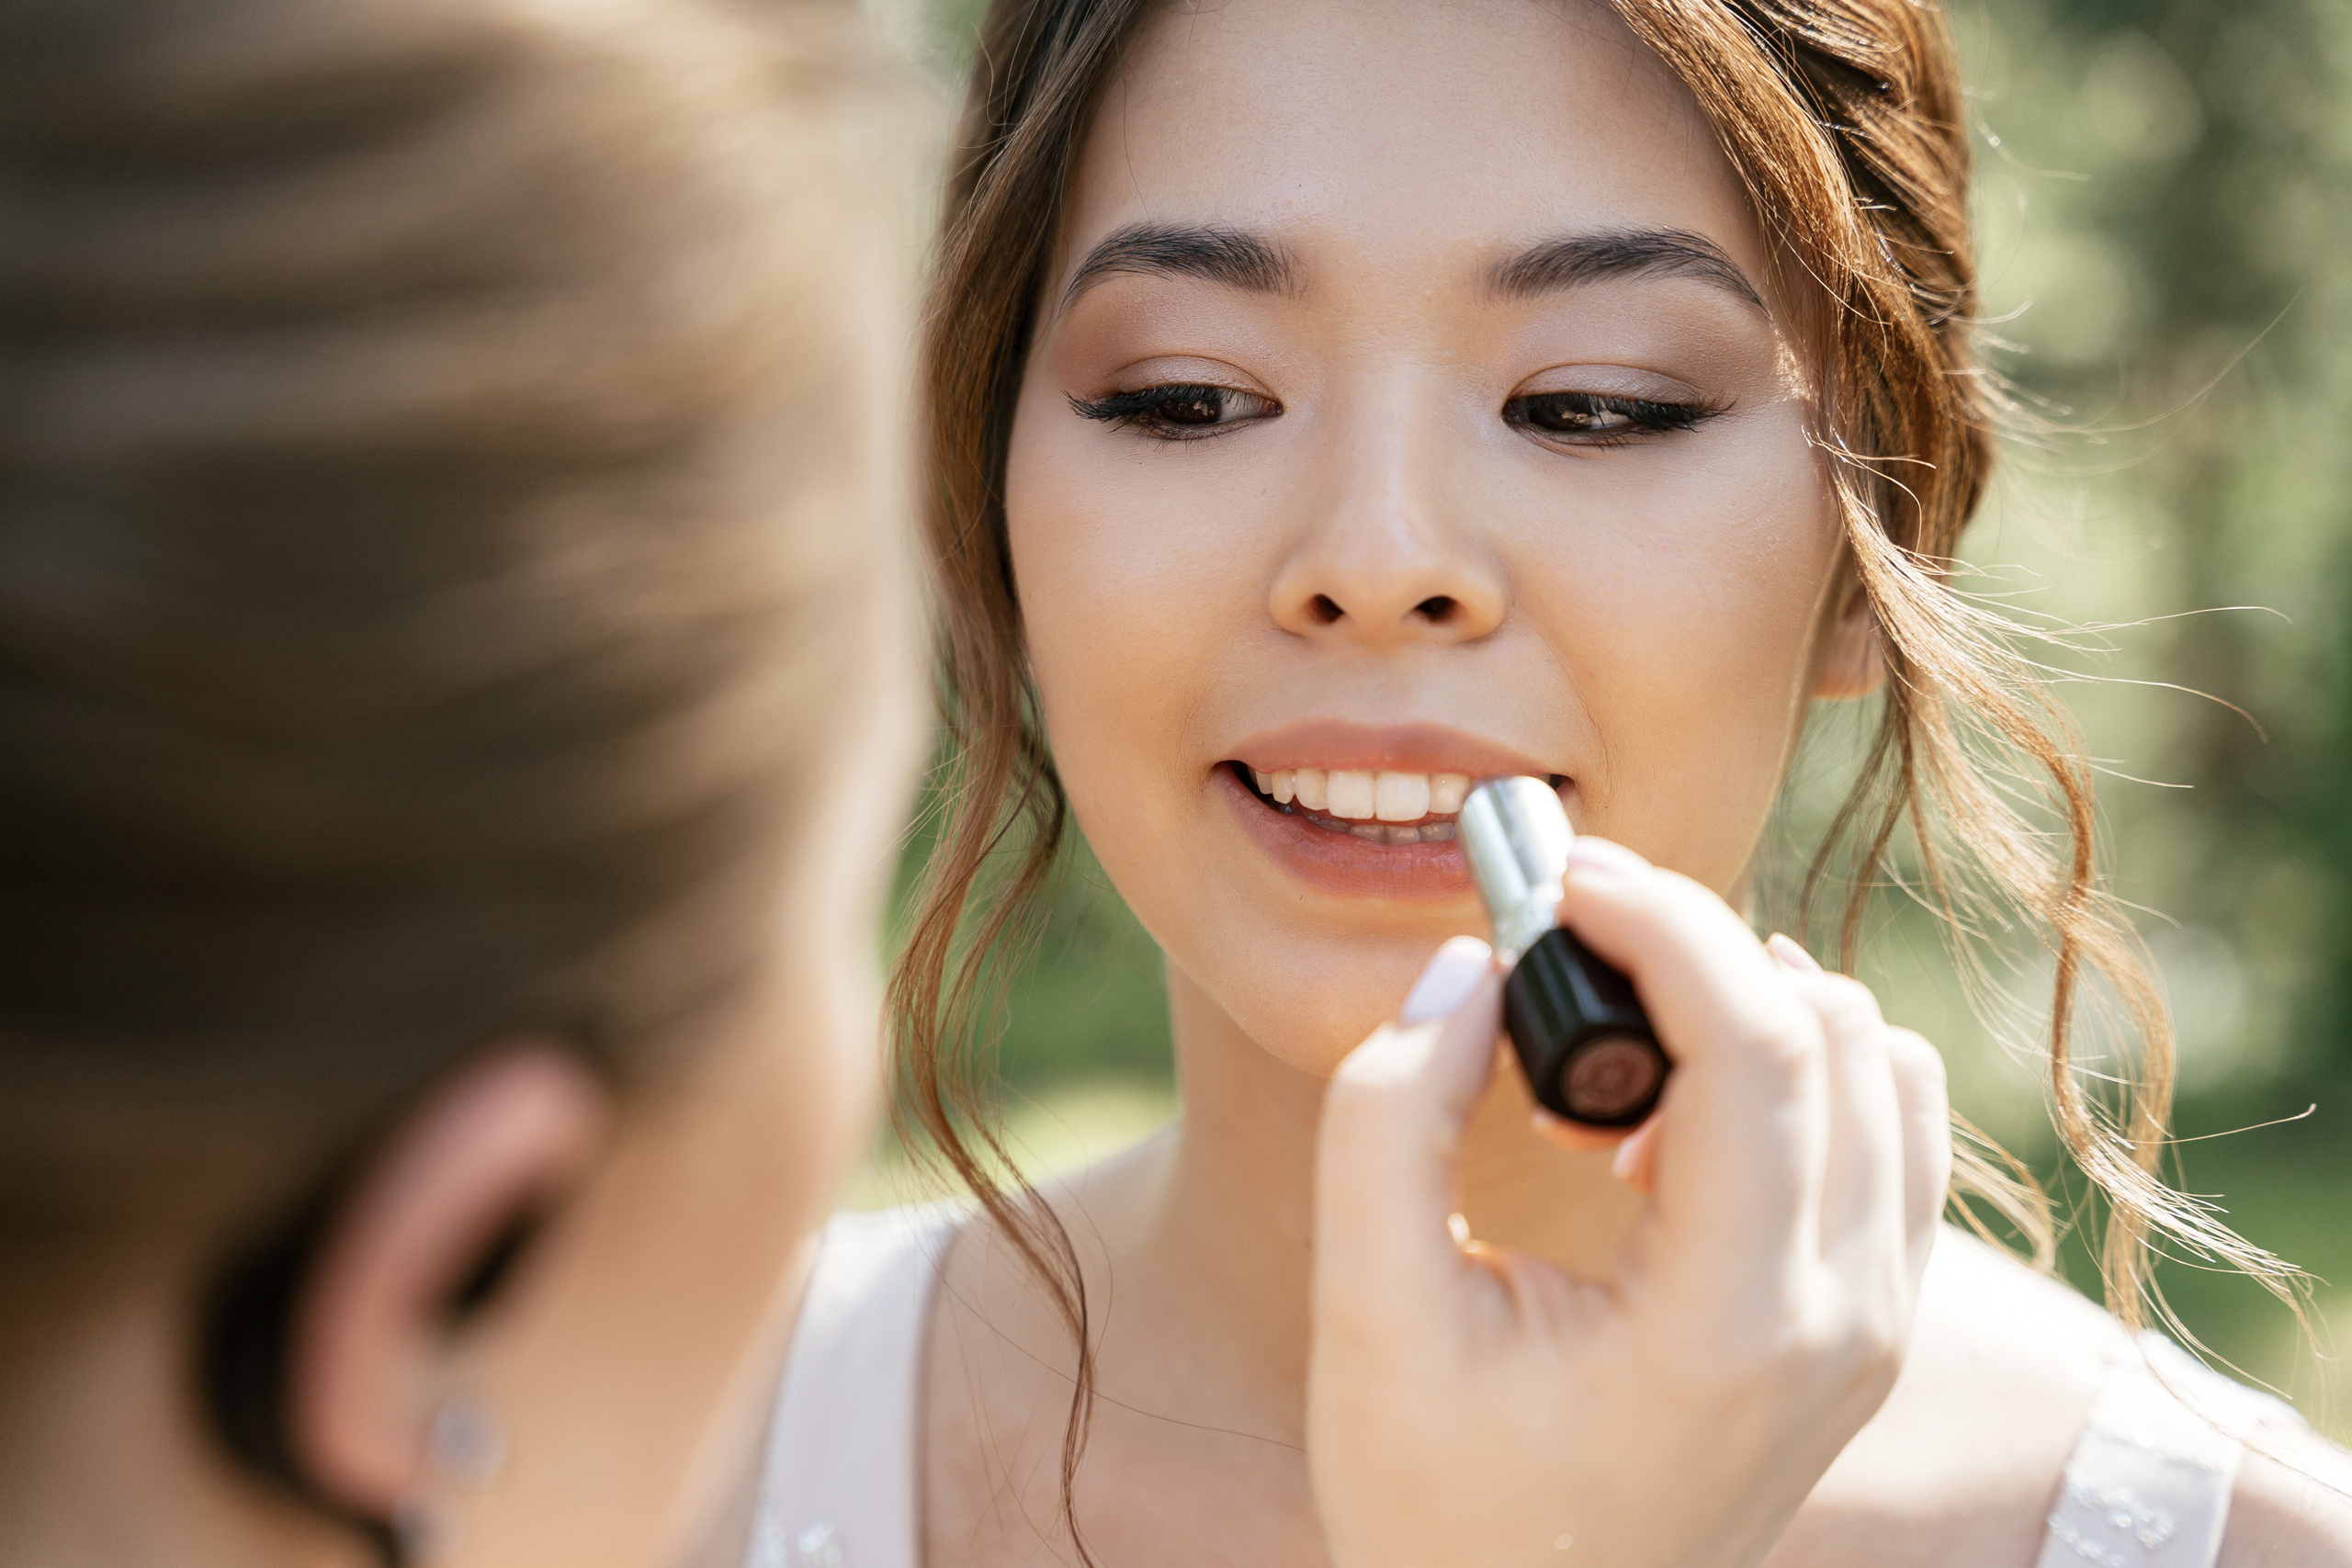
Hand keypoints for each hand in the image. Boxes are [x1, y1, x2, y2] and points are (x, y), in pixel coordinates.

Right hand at [1306, 837, 1948, 1567]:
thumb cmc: (1434, 1502)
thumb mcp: (1368, 1314)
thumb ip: (1393, 1113)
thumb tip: (1472, 962)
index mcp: (1726, 1324)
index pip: (1756, 1044)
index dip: (1661, 921)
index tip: (1561, 880)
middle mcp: (1841, 1320)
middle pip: (1831, 1031)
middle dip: (1695, 940)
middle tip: (1567, 933)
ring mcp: (1874, 1328)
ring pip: (1882, 1063)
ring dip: (1752, 1006)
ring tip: (1617, 1056)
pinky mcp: (1870, 1328)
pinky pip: (1892, 1132)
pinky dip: (1803, 1071)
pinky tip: (1681, 1121)